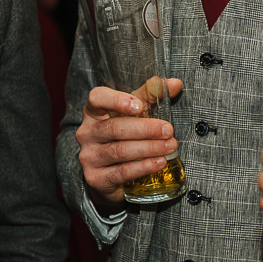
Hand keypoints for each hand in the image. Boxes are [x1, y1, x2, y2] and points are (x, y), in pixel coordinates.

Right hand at [76, 77, 183, 213]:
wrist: (107, 175)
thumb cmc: (122, 137)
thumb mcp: (133, 114)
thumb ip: (151, 97)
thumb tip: (175, 83)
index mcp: (93, 112)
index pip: (97, 98)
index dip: (116, 100)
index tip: (139, 105)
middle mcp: (86, 133)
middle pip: (115, 128)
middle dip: (146, 128)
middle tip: (169, 130)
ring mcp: (89, 156)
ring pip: (120, 150)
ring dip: (149, 148)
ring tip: (170, 146)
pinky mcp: (95, 178)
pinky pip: (121, 172)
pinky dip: (143, 167)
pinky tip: (159, 162)